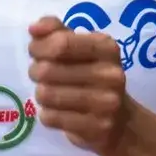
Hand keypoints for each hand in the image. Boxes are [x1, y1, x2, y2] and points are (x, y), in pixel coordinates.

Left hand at [27, 16, 136, 155]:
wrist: (120, 121)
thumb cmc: (93, 76)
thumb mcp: (81, 48)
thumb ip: (57, 31)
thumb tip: (34, 28)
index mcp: (107, 48)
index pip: (61, 43)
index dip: (38, 47)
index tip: (34, 51)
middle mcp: (110, 74)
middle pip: (48, 69)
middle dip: (35, 71)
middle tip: (39, 74)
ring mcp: (106, 103)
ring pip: (47, 94)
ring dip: (40, 94)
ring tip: (49, 93)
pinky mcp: (96, 128)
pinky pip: (51, 118)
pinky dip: (47, 114)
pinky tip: (57, 111)